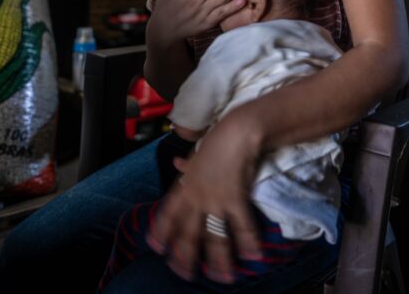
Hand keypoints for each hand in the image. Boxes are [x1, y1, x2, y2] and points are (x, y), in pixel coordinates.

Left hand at [147, 114, 262, 282]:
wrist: (236, 132)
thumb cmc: (218, 140)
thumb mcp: (198, 154)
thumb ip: (188, 166)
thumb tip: (177, 165)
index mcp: (184, 187)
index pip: (167, 213)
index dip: (161, 231)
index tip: (155, 247)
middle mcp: (196, 197)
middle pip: (188, 233)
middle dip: (186, 257)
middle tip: (185, 275)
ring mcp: (214, 200)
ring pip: (214, 236)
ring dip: (219, 260)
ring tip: (223, 277)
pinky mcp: (235, 199)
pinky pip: (241, 226)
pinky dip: (248, 242)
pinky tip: (252, 255)